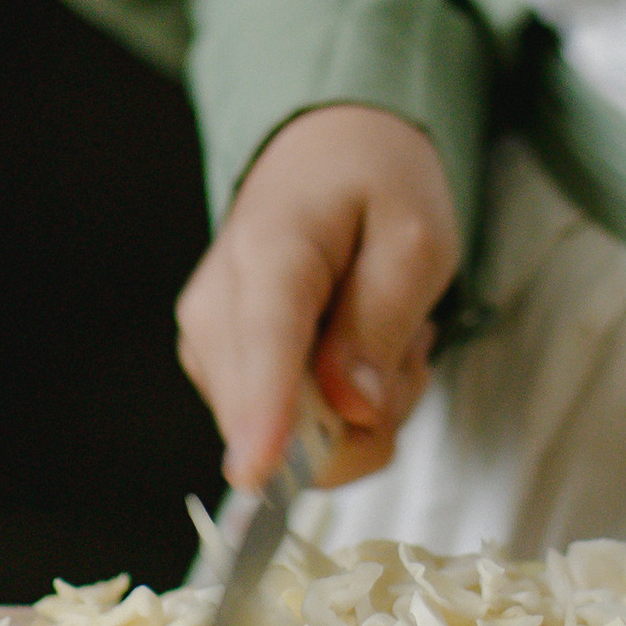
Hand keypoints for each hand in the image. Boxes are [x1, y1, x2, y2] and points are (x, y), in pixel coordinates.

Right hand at [175, 104, 458, 493]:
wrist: (324, 150)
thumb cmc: (373, 182)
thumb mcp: (415, 234)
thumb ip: (383, 320)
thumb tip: (352, 410)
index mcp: (269, 252)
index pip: (265, 343)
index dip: (264, 416)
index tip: (257, 474)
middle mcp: (217, 310)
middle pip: (276, 422)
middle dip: (364, 415)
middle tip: (406, 345)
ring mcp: (210, 347)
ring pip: (289, 442)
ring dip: (359, 412)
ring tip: (384, 335)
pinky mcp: (221, 373)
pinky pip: (288, 434)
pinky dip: (339, 410)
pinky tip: (357, 352)